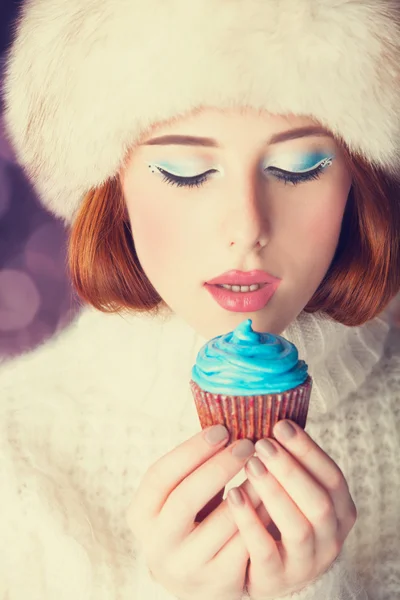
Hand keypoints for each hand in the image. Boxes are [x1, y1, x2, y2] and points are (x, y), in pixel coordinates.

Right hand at [127, 425, 267, 599]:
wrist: (195, 577)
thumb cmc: (190, 519)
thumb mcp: (177, 496)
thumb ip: (191, 468)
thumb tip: (227, 419)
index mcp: (142, 514)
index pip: (161, 475)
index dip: (192, 449)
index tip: (222, 428)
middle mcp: (158, 544)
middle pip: (187, 497)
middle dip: (220, 465)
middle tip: (248, 443)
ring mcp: (187, 567)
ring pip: (223, 522)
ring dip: (250, 488)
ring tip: (266, 465)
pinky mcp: (218, 583)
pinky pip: (246, 545)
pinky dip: (261, 516)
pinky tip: (273, 495)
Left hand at [226, 420, 357, 599]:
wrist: (269, 568)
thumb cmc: (281, 514)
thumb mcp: (297, 490)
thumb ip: (291, 462)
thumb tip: (269, 412)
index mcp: (340, 511)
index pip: (333, 477)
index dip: (308, 450)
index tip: (281, 425)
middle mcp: (330, 538)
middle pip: (318, 502)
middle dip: (290, 469)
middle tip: (262, 443)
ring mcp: (306, 562)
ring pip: (298, 526)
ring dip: (273, 491)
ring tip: (250, 464)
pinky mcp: (276, 578)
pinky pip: (265, 550)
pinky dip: (250, 520)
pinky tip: (232, 494)